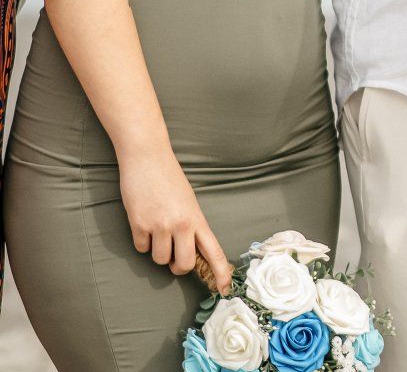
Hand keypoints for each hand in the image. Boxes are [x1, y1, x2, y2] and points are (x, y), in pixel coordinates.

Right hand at [119, 149, 230, 290]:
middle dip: (177, 267)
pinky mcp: (139, 224)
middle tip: (173, 257)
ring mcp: (160, 225)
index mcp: (198, 219)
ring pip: (159, 260)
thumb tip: (189, 251)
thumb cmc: (170, 180)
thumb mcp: (188, 202)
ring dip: (157, 251)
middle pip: (183, 265)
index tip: (225, 289)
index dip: (220, 272)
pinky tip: (143, 221)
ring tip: (156, 229)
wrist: (148, 158)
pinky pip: (141, 248)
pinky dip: (141, 240)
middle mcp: (182, 224)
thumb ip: (191, 225)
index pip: (214, 251)